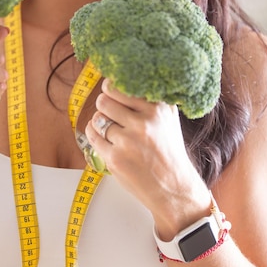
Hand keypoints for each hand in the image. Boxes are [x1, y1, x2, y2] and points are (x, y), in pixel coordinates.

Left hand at [85, 79, 210, 237]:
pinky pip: (92, 135)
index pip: (120, 86)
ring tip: (111, 129)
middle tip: (111, 113)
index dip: (111, 88)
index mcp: (158, 109)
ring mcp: (129, 141)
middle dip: (104, 105)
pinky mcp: (115, 158)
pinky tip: (104, 138)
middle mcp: (145, 122)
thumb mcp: (168, 119)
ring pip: (97, 117)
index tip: (112, 94)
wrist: (174, 188)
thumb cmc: (167, 151)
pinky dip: (93, 134)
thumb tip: (119, 78)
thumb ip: (149, 99)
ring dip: (99, 122)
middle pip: (104, 99)